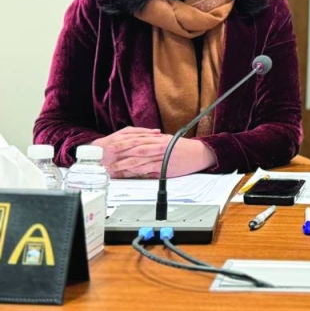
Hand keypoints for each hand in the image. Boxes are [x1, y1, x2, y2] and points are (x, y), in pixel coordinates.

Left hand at [92, 127, 215, 177]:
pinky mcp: (165, 167)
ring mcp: (162, 156)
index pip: (138, 139)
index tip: (113, 144)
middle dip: (121, 150)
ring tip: (114, 166)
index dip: (124, 141)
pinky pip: (148, 168)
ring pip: (140, 158)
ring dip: (125, 163)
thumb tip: (141, 149)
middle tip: (108, 153)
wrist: (200, 154)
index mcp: (159, 139)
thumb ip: (154, 144)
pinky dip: (137, 170)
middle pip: (136, 147)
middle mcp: (159, 145)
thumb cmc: (185, 149)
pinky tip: (129, 171)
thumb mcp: (169, 141)